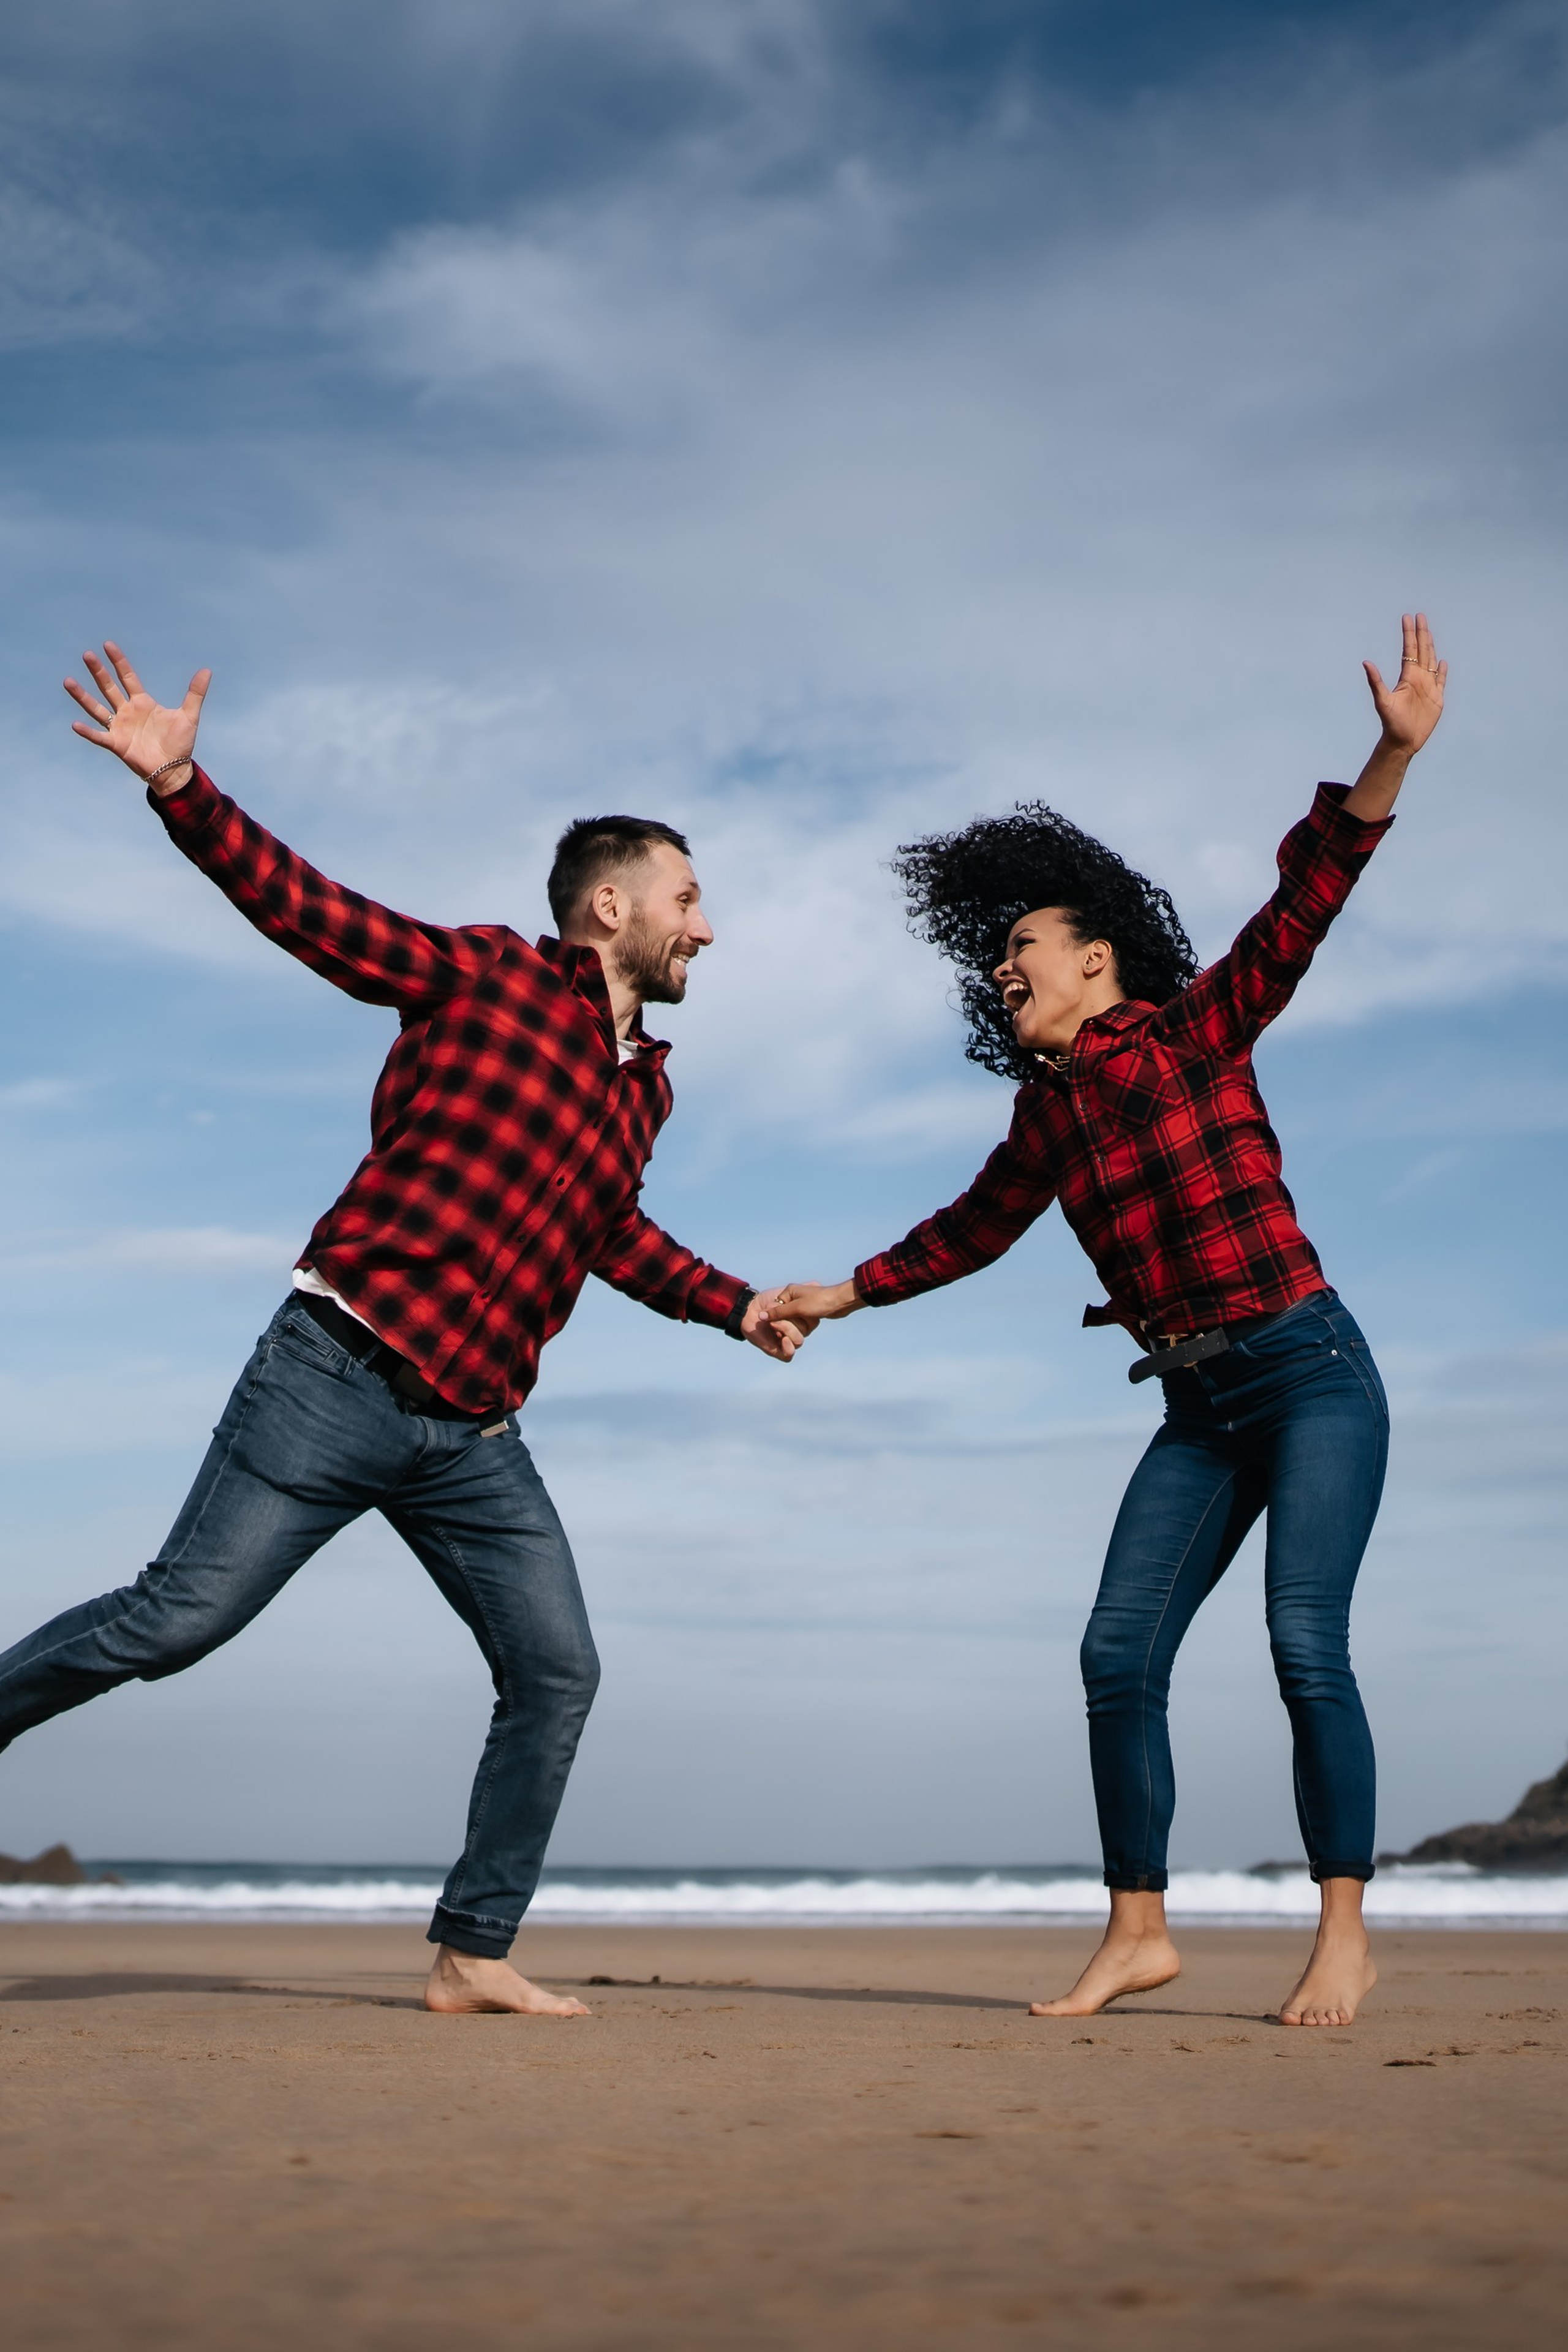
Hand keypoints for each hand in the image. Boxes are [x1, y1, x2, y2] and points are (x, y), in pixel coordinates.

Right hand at [64, 641, 210, 793]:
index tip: (108, 645)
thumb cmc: (179, 744)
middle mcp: (127, 712)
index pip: (128, 677)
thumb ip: (195, 693)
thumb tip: (207, 670)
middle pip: (109, 687)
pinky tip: (75, 724)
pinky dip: (88, 732)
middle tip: (87, 655)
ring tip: (68, 681)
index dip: (119, 662)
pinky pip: (99, 736)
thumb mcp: (189, 716)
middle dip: (98, 672)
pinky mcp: (116, 744)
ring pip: (97, 708)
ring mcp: (119, 727)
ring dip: (83, 696)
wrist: (173, 770)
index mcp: (142, 703)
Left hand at [741, 1288, 814, 1362]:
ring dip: (787, 1329)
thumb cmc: (766, 1300)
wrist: (748, 1309)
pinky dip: (788, 1347)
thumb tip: (817, 1284)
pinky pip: (788, 1355)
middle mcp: (796, 1331)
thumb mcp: (785, 1292)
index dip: (804, 1313)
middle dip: (790, 1319)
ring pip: (798, 1341)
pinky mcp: (776, 1350)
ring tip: (773, 1323)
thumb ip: (800, 1289)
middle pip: (805, 1331)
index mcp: (801, 1319)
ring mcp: (787, 1341)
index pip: (812, 1321)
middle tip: (776, 1313)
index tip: (792, 1304)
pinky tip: (782, 1338)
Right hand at [770, 1279, 861, 1326]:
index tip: (781, 1326)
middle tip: (799, 1322)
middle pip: (783, 1315)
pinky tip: (810, 1322)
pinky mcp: (808, 1309)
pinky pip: (800, 1320)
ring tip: (807, 1320)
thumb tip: (761, 1316)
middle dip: (789, 1322)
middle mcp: (793, 1296)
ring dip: (797, 1324)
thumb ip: (778, 1313)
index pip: (774, 1308)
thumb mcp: (797, 1308)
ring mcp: (801, 1303)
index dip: (778, 1319)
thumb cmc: (819, 1302)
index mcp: (788, 1292)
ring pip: (792, 1319)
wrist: (841, 1302)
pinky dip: (803, 1324)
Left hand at [1345, 614, 1446, 820]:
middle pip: (1421, 651)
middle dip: (1421, 633)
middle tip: (1420, 616)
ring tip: (1428, 632)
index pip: (1409, 650)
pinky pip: (1442, 681)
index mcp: (1407, 677)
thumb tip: (1365, 662)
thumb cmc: (1391, 723)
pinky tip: (1443, 661)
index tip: (1408, 617)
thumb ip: (1375, 681)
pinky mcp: (1437, 698)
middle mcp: (1418, 679)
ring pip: (1431, 661)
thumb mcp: (1382, 701)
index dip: (1409, 634)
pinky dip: (1443, 671)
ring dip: (1431, 646)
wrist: (1402, 741)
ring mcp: (1429, 687)